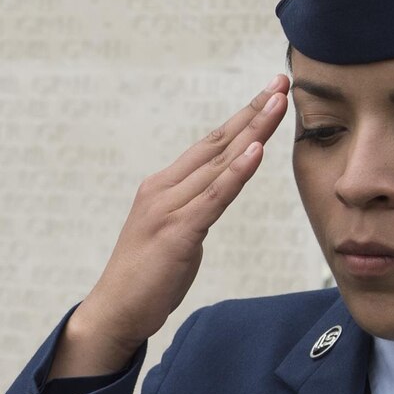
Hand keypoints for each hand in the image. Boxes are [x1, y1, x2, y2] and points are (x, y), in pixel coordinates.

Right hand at [50, 77, 288, 378]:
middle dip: (252, 111)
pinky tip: (256, 150)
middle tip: (280, 81)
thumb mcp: (172, 235)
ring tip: (277, 103)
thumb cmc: (143, 279)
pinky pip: (214, 198)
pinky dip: (237, 172)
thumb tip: (213, 201)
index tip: (268, 94)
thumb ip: (192, 212)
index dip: (241, 118)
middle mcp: (164, 189)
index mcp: (162, 187)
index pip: (210, 145)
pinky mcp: (178, 233)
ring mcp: (169, 208)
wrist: (113, 312)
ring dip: (252, 131)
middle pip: (217, 143)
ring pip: (220, 163)